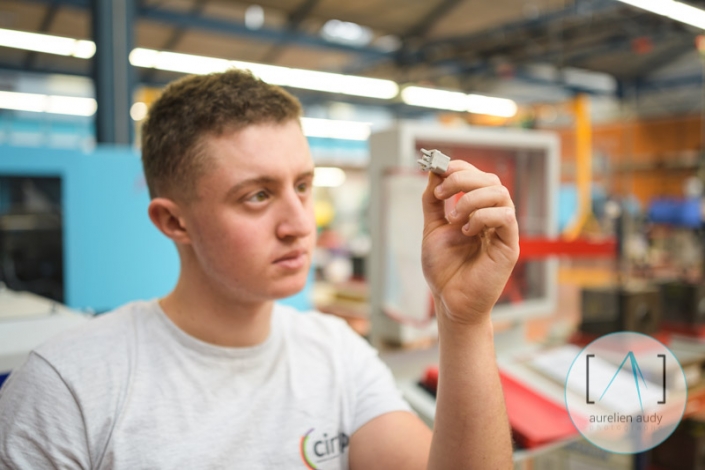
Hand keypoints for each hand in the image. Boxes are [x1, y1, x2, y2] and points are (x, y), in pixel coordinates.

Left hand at [421, 160, 519, 325]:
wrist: (450, 300)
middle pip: (490, 180)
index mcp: (477, 210)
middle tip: (442, 193)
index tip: (439, 170)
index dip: (460, 168)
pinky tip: (468, 232)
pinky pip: (506, 217)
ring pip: (500, 194)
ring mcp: (503, 230)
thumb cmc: (444, 268)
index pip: (478, 176)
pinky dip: (483, 217)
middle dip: (462, 179)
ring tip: (454, 219)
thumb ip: (433, 201)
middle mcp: (493, 216)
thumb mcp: (432, 227)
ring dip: (472, 199)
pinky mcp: (509, 246)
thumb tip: (434, 170)